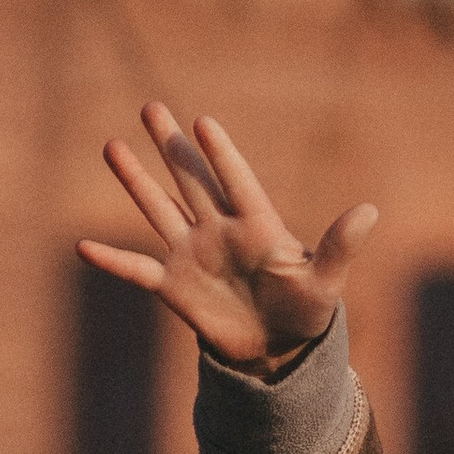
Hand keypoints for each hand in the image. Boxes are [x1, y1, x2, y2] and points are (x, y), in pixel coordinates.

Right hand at [78, 102, 377, 375]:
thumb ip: (340, 246)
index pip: (236, 182)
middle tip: (150, 106)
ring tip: (112, 146)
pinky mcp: (174, 285)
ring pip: (159, 210)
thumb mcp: (325, 281)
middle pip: (190, 181)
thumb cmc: (307, 308)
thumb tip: (370, 212)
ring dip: (136, 181)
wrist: (278, 346)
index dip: (221, 156)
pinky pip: (137, 269)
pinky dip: (112, 260)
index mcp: (257, 224)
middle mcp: (219, 230)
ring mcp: (193, 254)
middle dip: (170, 146)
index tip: (204, 123)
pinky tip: (83, 247)